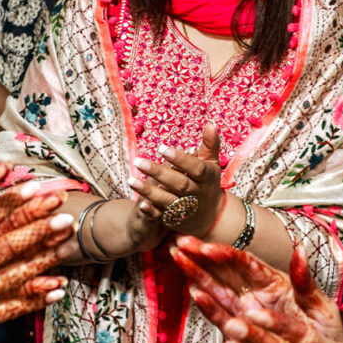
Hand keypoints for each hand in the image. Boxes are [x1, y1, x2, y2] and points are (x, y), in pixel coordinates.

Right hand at [0, 165, 67, 342]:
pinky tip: (56, 290)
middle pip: (6, 245)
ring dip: (44, 258)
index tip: (31, 186)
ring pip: (14, 275)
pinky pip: (9, 309)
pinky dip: (34, 300)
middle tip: (65, 213)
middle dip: (38, 228)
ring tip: (69, 243)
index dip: (8, 200)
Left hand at [131, 121, 225, 238]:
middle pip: (179, 184)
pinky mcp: (176, 219)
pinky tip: (140, 204)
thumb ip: (210, 144)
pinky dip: (152, 211)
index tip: (161, 148)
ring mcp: (186, 208)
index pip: (194, 168)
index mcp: (206, 177)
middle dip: (159, 173)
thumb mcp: (212, 163)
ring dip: (149, 191)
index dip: (179, 159)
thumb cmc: (208, 181)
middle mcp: (197, 193)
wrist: (212, 216)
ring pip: (168, 200)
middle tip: (138, 161)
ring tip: (131, 180)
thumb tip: (210, 122)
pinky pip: (163, 216)